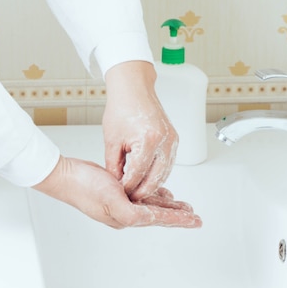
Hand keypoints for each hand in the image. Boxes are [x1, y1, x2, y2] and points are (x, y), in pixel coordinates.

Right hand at [32, 156, 200, 228]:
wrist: (65, 176)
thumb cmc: (83, 187)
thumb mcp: (111, 200)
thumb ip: (131, 213)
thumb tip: (148, 219)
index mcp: (126, 217)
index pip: (158, 219)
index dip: (178, 219)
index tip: (193, 220)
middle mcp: (125, 212)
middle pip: (158, 215)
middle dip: (177, 215)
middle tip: (194, 217)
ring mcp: (120, 203)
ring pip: (152, 206)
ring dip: (169, 207)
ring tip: (184, 207)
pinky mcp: (116, 192)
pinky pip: (141, 196)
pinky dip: (154, 196)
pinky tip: (161, 195)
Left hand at [102, 61, 177, 200]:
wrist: (133, 88)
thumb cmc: (121, 108)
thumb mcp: (112, 141)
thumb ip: (114, 166)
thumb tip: (117, 185)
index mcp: (148, 140)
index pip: (138, 174)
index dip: (128, 187)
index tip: (120, 195)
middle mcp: (164, 141)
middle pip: (155, 178)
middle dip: (141, 191)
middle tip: (129, 198)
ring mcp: (172, 141)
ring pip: (164, 173)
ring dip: (151, 185)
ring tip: (136, 192)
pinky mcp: (174, 140)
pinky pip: (167, 164)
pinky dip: (157, 174)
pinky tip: (146, 180)